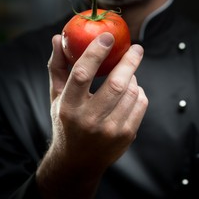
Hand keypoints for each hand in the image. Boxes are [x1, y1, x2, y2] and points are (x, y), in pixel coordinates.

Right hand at [37, 32, 147, 198]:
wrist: (78, 162)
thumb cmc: (66, 123)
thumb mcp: (57, 97)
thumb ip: (58, 67)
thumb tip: (59, 38)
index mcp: (69, 107)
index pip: (82, 74)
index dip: (96, 52)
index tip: (108, 36)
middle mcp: (90, 120)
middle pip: (116, 84)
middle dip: (130, 61)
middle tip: (136, 48)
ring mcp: (111, 130)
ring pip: (131, 92)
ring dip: (132, 77)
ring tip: (127, 74)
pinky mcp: (127, 135)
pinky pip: (140, 103)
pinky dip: (138, 91)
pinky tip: (131, 90)